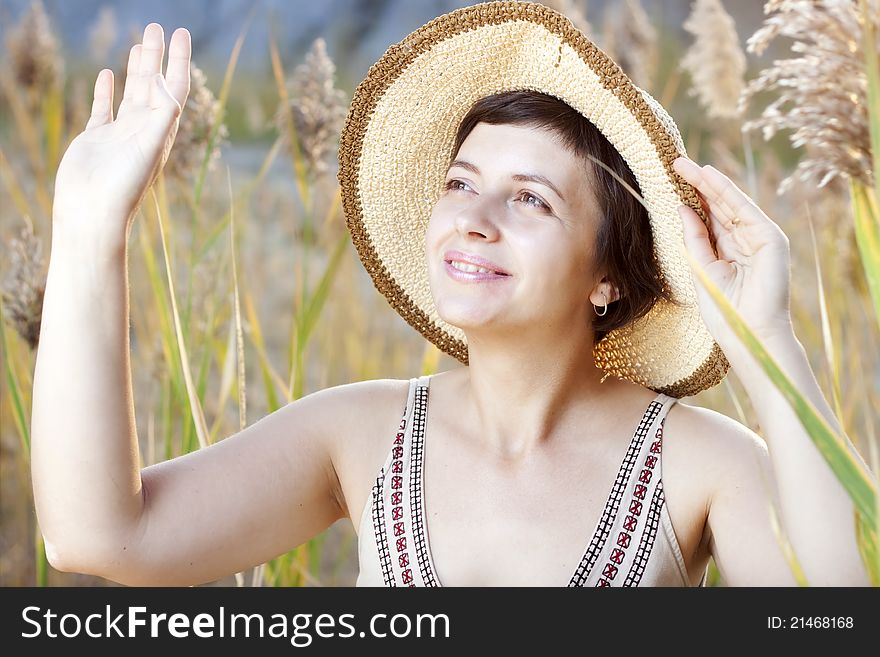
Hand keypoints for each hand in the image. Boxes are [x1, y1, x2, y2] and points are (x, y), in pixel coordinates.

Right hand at [53, 24, 190, 237]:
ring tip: (141, 45)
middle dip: (157, 57)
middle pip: (154, 85)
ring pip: (132, 93)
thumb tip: (174, 90)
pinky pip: (104, 108)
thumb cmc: (124, 185)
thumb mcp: (148, 149)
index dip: (179, 61)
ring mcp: (120, 134)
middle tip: (157, 28)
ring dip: (137, 70)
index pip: (175, 89)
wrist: (93, 211)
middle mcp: (144, 130)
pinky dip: (107, 91)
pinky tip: (109, 74)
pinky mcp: (97, 138)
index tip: (181, 32)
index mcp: (162, 131)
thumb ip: (162, 119)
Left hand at [672, 156, 794, 358]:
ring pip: (730, 204)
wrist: (748, 334)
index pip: (708, 219)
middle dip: (697, 185)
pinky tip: (708, 178)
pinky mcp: (771, 239)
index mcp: (728, 251)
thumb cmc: (725, 311)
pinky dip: (727, 192)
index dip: (691, 199)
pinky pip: (744, 209)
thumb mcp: (700, 269)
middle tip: (675, 163)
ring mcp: (760, 238)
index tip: (671, 180)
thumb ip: (694, 239)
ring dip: (708, 182)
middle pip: (718, 206)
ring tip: (685, 166)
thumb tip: (682, 208)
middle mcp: (745, 241)